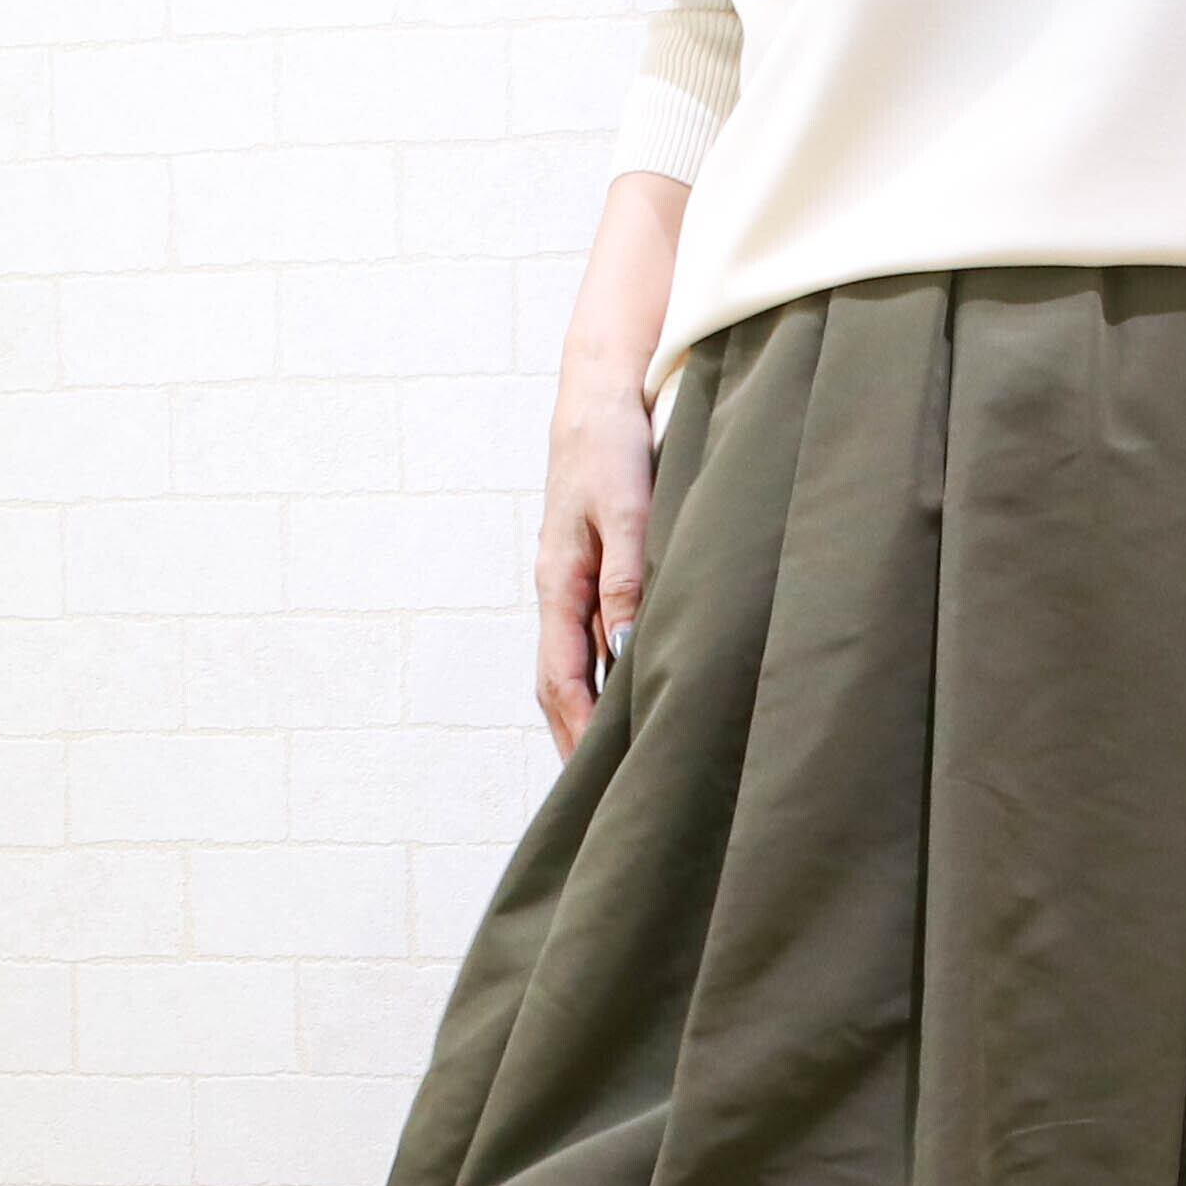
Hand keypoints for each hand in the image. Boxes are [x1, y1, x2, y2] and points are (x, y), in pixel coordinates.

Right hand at [534, 385, 650, 752]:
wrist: (600, 390)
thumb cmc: (613, 444)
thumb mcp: (625, 509)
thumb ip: (628, 577)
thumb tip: (626, 648)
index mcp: (558, 583)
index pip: (561, 679)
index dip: (576, 731)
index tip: (595, 778)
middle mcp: (559, 590)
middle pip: (559, 683)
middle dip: (574, 739)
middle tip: (600, 795)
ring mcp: (572, 581)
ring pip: (574, 664)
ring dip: (587, 713)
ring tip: (611, 763)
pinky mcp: (592, 567)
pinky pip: (591, 638)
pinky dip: (603, 676)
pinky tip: (627, 694)